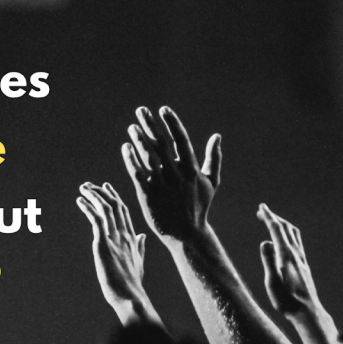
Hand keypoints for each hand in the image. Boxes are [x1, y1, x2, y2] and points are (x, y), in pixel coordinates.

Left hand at [77, 182, 148, 313]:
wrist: (131, 297)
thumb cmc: (133, 285)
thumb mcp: (138, 262)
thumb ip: (139, 247)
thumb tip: (142, 236)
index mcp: (132, 239)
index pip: (123, 212)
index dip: (115, 197)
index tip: (106, 187)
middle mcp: (125, 235)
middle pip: (115, 206)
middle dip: (102, 192)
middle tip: (90, 185)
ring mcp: (115, 239)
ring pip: (106, 209)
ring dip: (93, 195)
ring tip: (83, 188)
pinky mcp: (104, 244)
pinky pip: (96, 220)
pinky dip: (88, 208)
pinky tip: (80, 201)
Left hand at [121, 106, 221, 241]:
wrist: (187, 234)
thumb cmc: (199, 206)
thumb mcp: (211, 182)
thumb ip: (213, 158)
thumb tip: (217, 136)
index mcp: (192, 170)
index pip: (181, 141)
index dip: (172, 124)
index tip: (163, 109)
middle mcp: (177, 176)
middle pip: (162, 145)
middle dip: (151, 126)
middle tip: (141, 111)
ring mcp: (162, 186)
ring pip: (149, 158)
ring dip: (139, 140)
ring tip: (132, 127)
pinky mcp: (148, 196)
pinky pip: (138, 175)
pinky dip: (131, 161)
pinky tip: (125, 148)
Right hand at [257, 204, 320, 314]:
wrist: (308, 313)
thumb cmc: (287, 301)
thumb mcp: (272, 283)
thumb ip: (268, 262)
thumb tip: (265, 242)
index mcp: (286, 256)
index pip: (277, 230)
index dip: (269, 217)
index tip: (262, 207)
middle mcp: (296, 255)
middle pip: (286, 228)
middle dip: (274, 218)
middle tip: (262, 212)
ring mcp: (302, 260)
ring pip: (294, 234)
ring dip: (283, 225)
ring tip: (273, 223)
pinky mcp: (304, 266)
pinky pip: (297, 243)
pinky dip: (289, 235)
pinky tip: (285, 242)